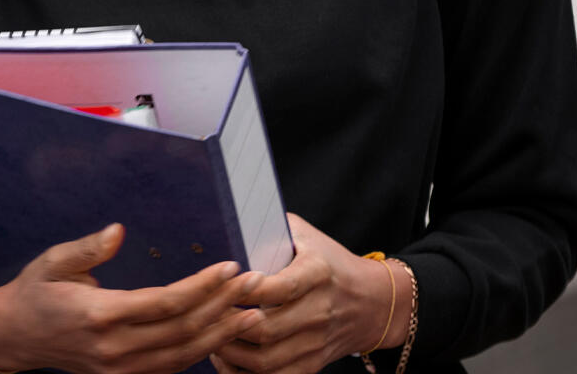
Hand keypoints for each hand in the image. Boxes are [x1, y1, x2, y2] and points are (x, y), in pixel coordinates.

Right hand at [0, 222, 264, 373]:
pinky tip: (221, 336)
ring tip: (253, 314)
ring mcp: (119, 368)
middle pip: (182, 330)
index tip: (229, 268)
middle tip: (254, 285)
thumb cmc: (35, 292)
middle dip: (223, 306)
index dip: (201, 287)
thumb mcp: (53, 261)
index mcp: (98, 315)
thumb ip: (88, 248)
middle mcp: (113, 348)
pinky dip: (200, 353)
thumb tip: (118, 231)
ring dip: (221, 334)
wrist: (14, 336)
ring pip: (183, 355)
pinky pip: (170, 368)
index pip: (164, 303)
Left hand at [210, 214, 399, 373]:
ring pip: (265, 359)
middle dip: (227, 322)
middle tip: (204, 311)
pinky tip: (226, 356)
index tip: (224, 280)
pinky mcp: (312, 364)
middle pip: (265, 328)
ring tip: (210, 334)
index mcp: (318, 273)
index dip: (246, 288)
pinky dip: (244, 371)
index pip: (280, 287)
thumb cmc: (329, 262)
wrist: (373, 302)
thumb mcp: (307, 236)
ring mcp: (316, 342)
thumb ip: (272, 226)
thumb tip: (230, 218)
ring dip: (230, 351)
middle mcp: (319, 311)